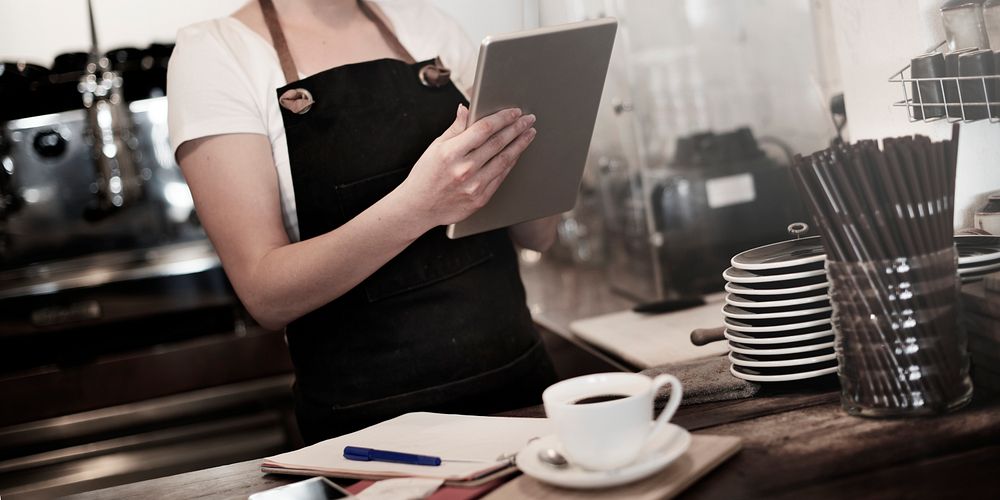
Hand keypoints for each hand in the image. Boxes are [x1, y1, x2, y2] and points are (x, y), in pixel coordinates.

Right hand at [395, 104, 536, 229]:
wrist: (419, 208)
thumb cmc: (425, 175)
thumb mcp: (435, 147)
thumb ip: (455, 128)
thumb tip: (466, 109)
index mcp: (451, 152)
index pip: (484, 129)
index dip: (502, 118)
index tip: (514, 112)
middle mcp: (464, 169)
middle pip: (498, 143)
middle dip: (517, 128)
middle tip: (529, 119)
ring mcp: (474, 186)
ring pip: (504, 160)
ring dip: (520, 145)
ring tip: (529, 134)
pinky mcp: (480, 199)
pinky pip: (501, 177)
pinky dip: (510, 163)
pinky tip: (516, 153)